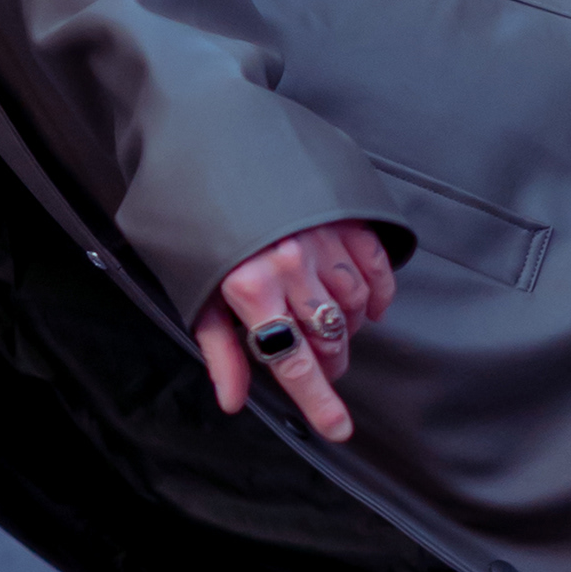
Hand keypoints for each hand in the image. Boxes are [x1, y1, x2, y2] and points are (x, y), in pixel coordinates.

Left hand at [193, 223, 396, 446]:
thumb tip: (233, 398)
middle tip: (320, 365)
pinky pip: (373, 268)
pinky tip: (368, 307)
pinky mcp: (344, 216)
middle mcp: (291, 265)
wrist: (209, 143)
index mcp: (251, 287)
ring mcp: (323, 238)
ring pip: (352, 306)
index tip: (338, 428)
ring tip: (329, 328)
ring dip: (346, 328)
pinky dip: (376, 294)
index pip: (294, 361)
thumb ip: (220, 348)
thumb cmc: (195, 219)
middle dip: (328, 363)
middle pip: (328, 338)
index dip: (319, 401)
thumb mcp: (194, 290)